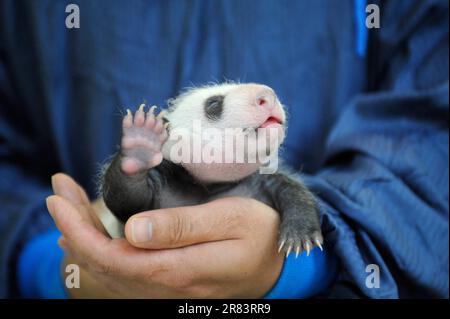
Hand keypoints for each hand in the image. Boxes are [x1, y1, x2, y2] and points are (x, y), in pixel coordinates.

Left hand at [48, 173, 283, 297]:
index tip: (59, 199)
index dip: (79, 230)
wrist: (280, 266)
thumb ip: (183, 227)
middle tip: (58, 193)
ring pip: (110, 272)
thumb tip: (132, 231)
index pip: (112, 256)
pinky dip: (101, 254)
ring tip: (67, 208)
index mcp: (179, 269)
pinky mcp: (170, 287)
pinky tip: (92, 238)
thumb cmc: (259, 234)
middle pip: (104, 265)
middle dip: (73, 228)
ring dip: (83, 239)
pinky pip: (124, 276)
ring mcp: (167, 291)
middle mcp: (166, 288)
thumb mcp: (230, 221)